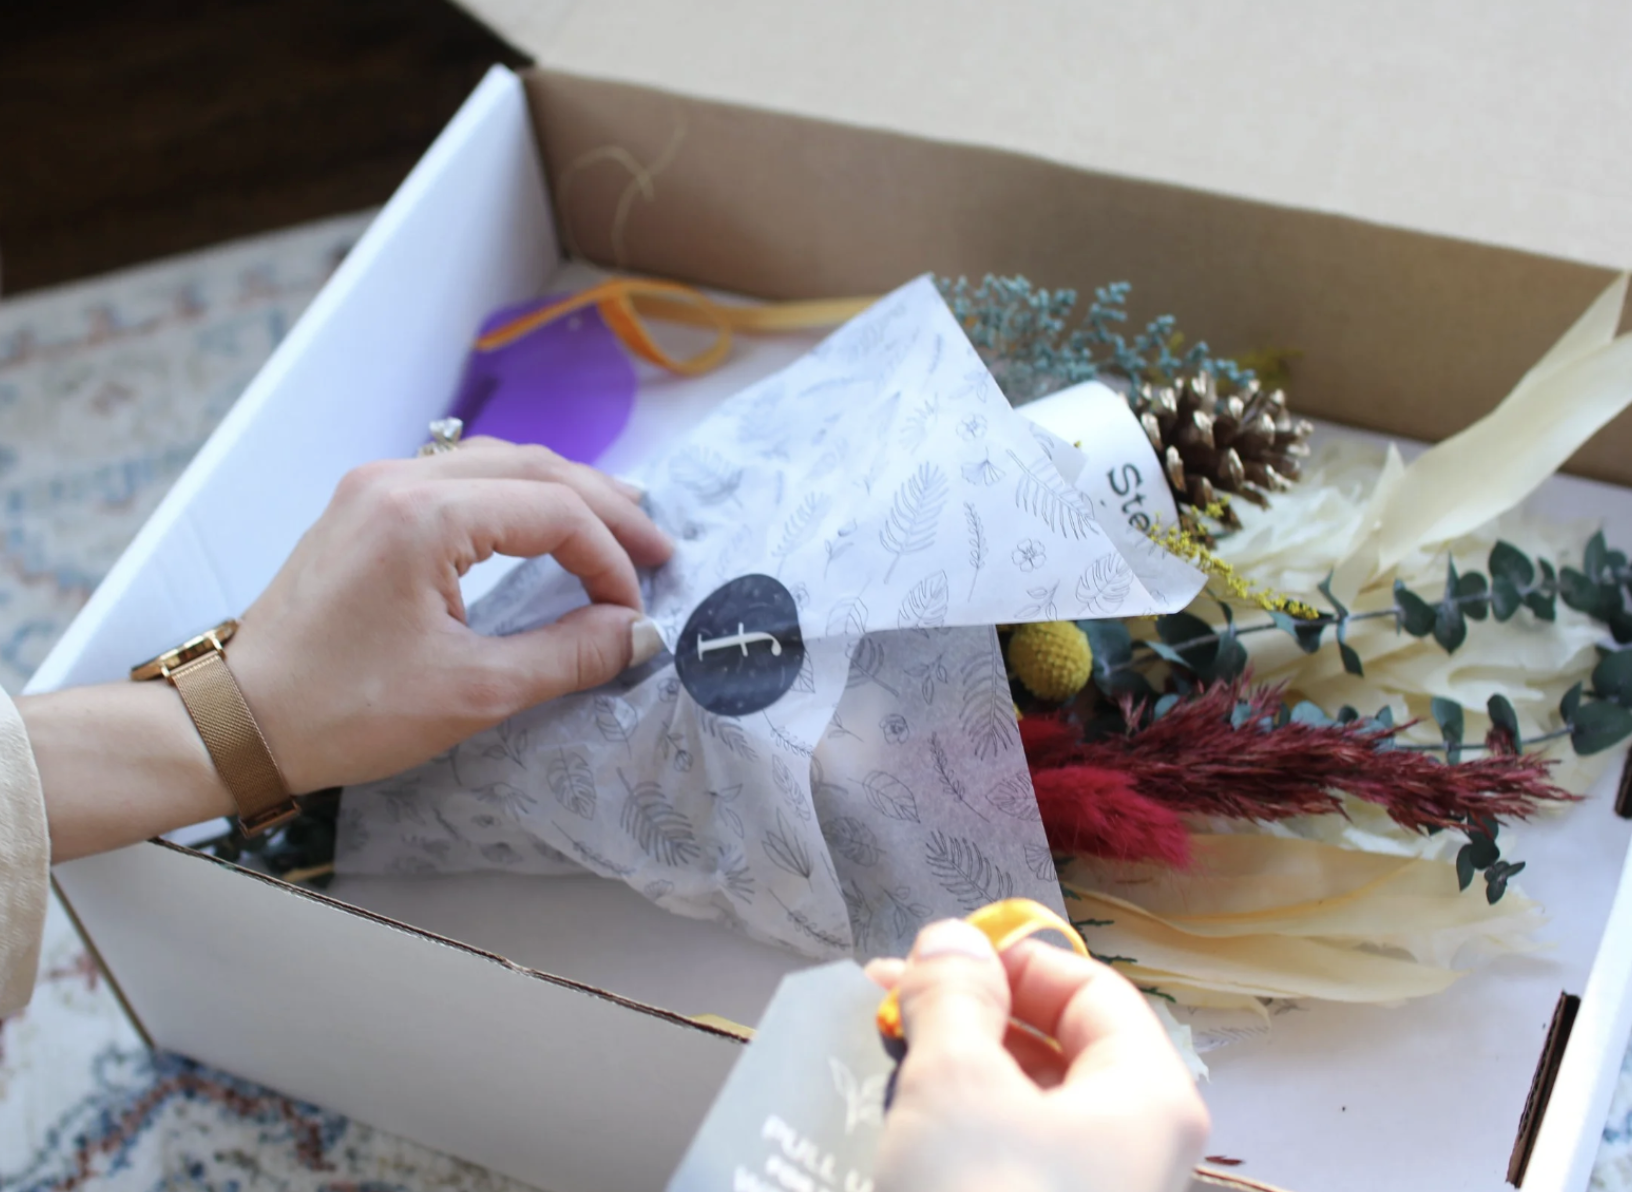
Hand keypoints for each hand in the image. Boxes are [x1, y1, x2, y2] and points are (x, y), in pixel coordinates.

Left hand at [227, 437, 671, 792]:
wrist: (238, 720)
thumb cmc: (344, 710)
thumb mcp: (472, 692)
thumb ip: (567, 654)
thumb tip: (635, 634)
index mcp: (425, 515)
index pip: (553, 511)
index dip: (609, 559)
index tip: (632, 612)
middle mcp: (400, 479)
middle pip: (534, 466)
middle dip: (605, 508)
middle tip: (658, 548)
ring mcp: (376, 485)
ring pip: (499, 461)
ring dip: (564, 492)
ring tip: (619, 523)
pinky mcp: (365, 505)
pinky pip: (461, 475)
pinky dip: (517, 494)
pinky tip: (543, 520)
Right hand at [865, 920, 1208, 1191]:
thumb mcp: (958, 1081)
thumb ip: (952, 994)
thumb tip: (952, 938)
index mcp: (1147, 1096)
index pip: (1091, 989)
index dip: (1012, 960)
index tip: (932, 958)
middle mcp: (1134, 1150)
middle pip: (1055, 1051)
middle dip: (965, 1017)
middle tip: (882, 1004)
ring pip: (1021, 1110)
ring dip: (947, 1074)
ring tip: (869, 1063)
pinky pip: (1002, 1165)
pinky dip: (948, 1137)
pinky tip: (886, 1134)